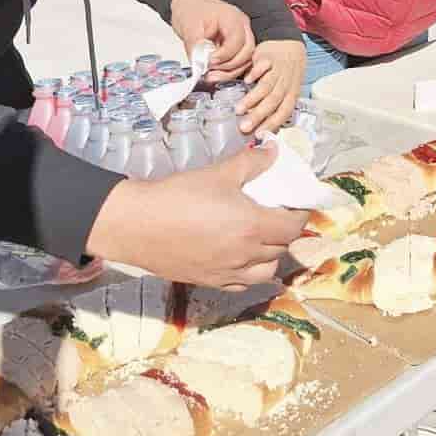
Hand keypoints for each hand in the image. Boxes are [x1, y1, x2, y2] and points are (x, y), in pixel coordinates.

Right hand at [86, 146, 307, 288]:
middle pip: (282, 248)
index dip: (300, 214)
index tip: (297, 203)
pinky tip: (241, 257)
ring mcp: (227, 273)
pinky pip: (242, 284)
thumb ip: (252, 163)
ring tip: (262, 237)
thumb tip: (274, 152)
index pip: (293, 227)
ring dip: (271, 255)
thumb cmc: (178, 196)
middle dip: (286, 232)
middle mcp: (244, 255)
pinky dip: (250, 273)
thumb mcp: (219, 173)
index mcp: (252, 227)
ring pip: (266, 271)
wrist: (136, 225)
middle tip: (278, 215)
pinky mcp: (208, 282)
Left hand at [171, 0, 255, 84]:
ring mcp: (242, 36)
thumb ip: (195, 46)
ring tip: (211, 76)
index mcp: (232, 18)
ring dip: (230, 72)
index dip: (225, 55)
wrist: (191, 5)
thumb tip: (199, 63)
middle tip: (211, 71)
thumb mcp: (189, 26)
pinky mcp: (237, 45)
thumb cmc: (192, 9)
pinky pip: (239, 61)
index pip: (237, 40)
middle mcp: (241, 26)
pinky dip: (229, 70)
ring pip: (246, 59)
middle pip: (247, 51)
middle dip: (230, 66)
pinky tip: (215, 74)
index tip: (209, 61)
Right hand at [238, 39, 307, 135]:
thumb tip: (260, 128)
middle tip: (243, 127)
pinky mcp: (269, 58)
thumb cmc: (285, 73)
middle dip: (258, 116)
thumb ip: (273, 105)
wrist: (289, 45)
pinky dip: (255, 73)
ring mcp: (278, 70)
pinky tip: (246, 81)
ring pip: (267, 86)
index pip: (284, 111)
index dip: (272, 123)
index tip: (259, 134)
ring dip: (252, 99)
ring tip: (239, 109)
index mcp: (291, 94)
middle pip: (273, 101)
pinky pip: (263, 66)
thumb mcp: (285, 89)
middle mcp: (286, 83)